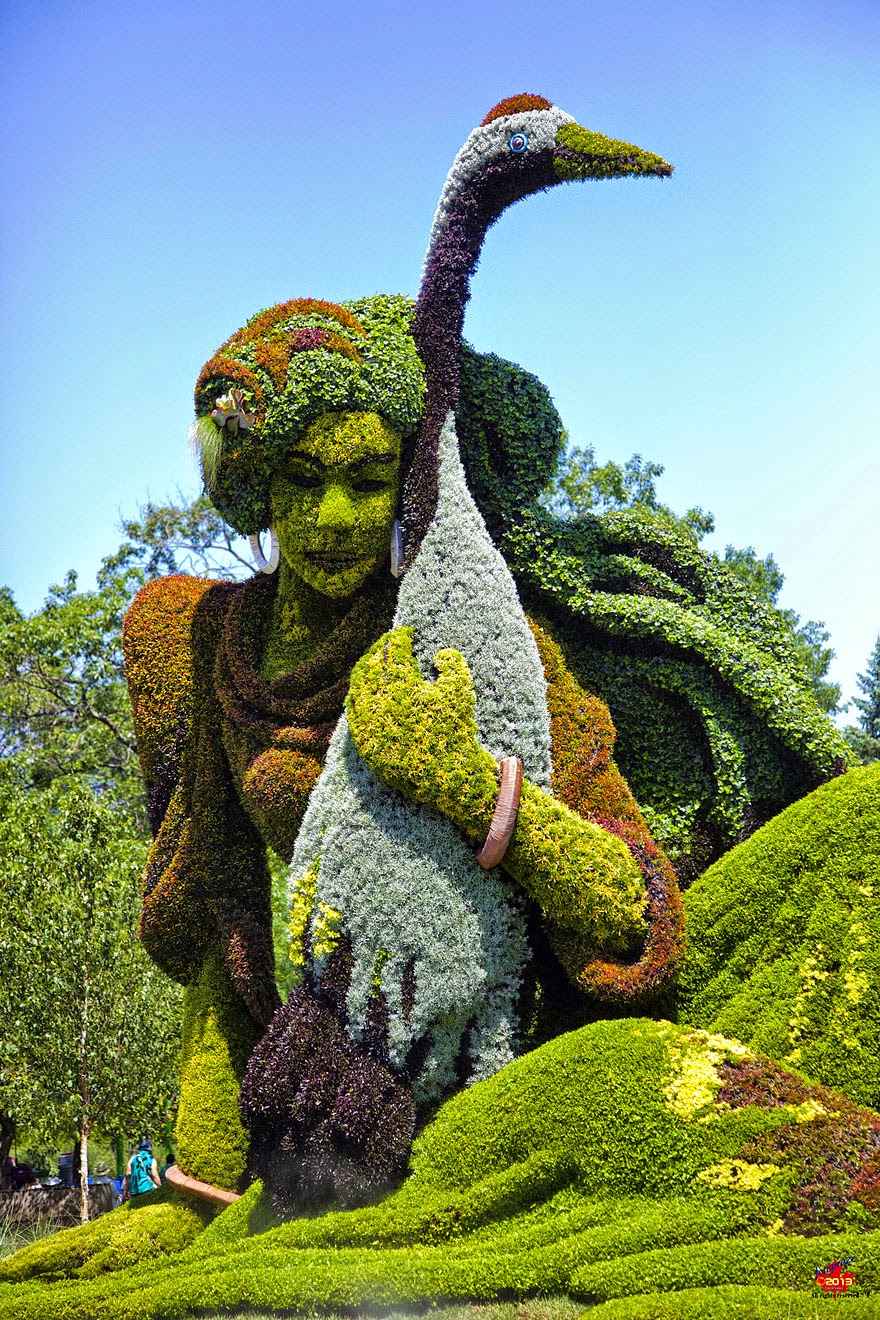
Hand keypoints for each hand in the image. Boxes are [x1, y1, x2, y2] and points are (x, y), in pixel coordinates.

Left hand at [346, 627, 497, 836]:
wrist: (444, 777)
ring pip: (358, 686)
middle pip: (372, 664)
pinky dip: (357, 695)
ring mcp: (367, 721)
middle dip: (381, 649)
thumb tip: (438, 654)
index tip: (408, 632)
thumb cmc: (454, 732)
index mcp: (400, 684)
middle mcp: (378, 700)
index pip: (393, 650)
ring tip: (375, 661)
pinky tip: (362, 690)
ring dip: (366, 669)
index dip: (400, 637)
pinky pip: (353, 711)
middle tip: (391, 642)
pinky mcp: (364, 740)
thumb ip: (452, 665)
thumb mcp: (461, 693)